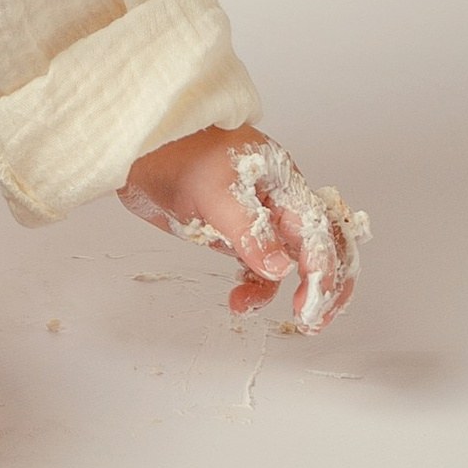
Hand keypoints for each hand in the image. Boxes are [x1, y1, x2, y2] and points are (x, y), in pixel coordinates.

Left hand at [120, 124, 365, 335]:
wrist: (138, 147)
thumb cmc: (179, 150)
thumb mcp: (217, 192)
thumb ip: (250, 231)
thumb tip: (281, 269)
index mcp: (286, 185)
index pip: (321, 235)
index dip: (323, 274)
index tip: (308, 308)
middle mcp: (279, 202)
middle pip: (324, 247)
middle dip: (328, 286)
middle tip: (314, 320)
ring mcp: (257, 219)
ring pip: (291, 263)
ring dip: (291, 292)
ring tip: (279, 317)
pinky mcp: (234, 233)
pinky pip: (258, 267)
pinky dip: (256, 288)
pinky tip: (239, 300)